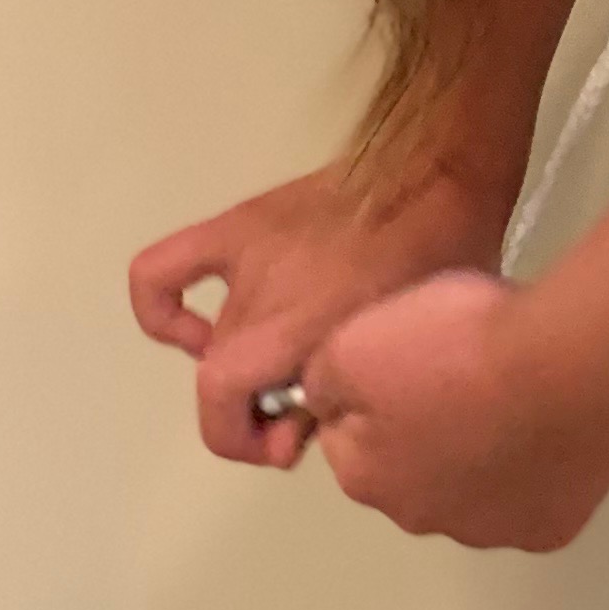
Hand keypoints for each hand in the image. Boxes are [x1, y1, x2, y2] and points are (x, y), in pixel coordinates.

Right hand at [129, 158, 512, 470]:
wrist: (440, 166)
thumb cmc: (447, 250)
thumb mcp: (412, 338)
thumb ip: (359, 382)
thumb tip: (327, 410)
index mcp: (299, 325)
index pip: (221, 401)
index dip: (241, 440)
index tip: (288, 443)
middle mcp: (259, 296)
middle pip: (229, 377)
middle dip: (260, 410)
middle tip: (304, 411)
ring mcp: (245, 260)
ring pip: (219, 338)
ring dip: (239, 368)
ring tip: (275, 371)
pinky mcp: (241, 226)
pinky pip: (162, 271)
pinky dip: (162, 309)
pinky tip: (195, 329)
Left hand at [305, 270, 608, 550]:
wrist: (567, 357)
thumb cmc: (459, 345)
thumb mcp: (356, 339)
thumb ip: (322, 378)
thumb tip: (322, 400)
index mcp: (367, 479)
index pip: (347, 434)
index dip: (375, 386)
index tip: (412, 351)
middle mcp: (422, 520)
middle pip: (413, 467)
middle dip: (427, 426)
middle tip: (463, 366)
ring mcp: (493, 532)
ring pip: (475, 487)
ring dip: (483, 450)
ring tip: (514, 388)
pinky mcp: (552, 527)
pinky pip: (536, 495)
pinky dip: (539, 464)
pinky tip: (551, 423)